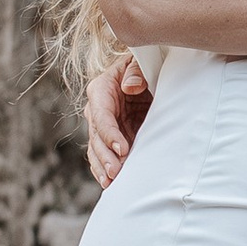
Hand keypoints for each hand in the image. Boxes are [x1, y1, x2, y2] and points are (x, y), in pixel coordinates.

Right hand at [85, 54, 151, 185]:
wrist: (150, 75)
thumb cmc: (146, 66)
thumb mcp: (141, 62)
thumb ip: (137, 71)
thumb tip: (130, 86)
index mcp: (101, 90)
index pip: (101, 115)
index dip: (110, 134)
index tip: (122, 149)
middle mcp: (97, 109)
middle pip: (96, 136)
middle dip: (105, 156)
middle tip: (115, 172)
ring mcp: (103, 126)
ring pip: (97, 149)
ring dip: (103, 166)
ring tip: (110, 182)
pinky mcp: (111, 138)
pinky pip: (104, 155)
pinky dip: (105, 169)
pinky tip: (109, 183)